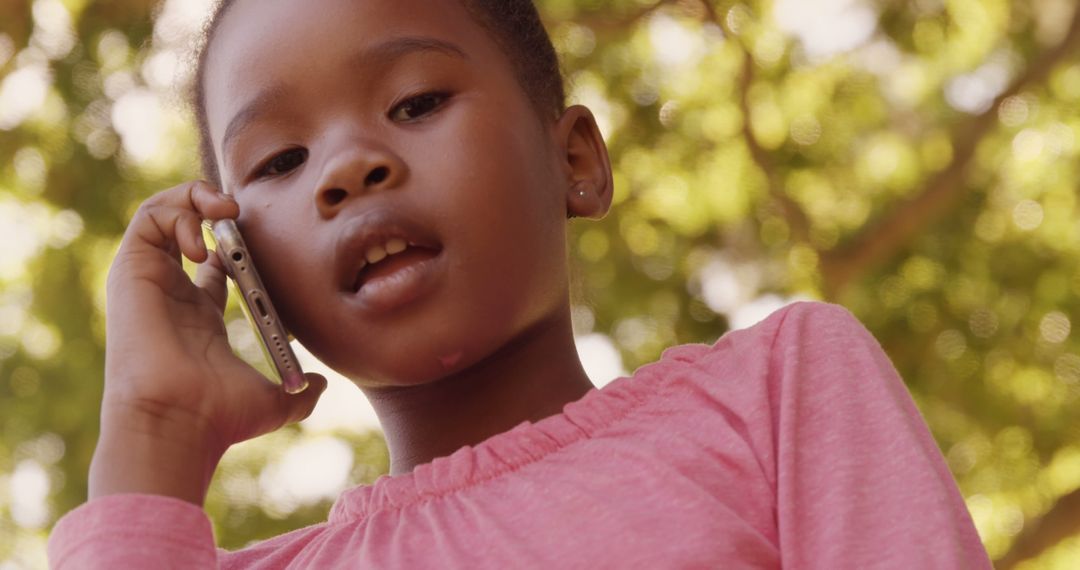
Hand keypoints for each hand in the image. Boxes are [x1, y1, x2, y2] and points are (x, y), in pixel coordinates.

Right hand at [90, 181, 325, 504]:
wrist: (179, 420)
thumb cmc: (219, 418)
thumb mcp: (275, 401)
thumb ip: (301, 392)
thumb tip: (320, 384)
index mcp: (200, 317)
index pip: (215, 265)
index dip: (241, 244)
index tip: (267, 241)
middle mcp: (171, 294)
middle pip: (188, 228)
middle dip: (216, 208)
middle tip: (242, 213)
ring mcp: (149, 280)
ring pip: (163, 214)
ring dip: (196, 198)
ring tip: (226, 212)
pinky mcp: (132, 271)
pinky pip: (149, 218)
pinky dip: (179, 212)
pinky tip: (204, 242)